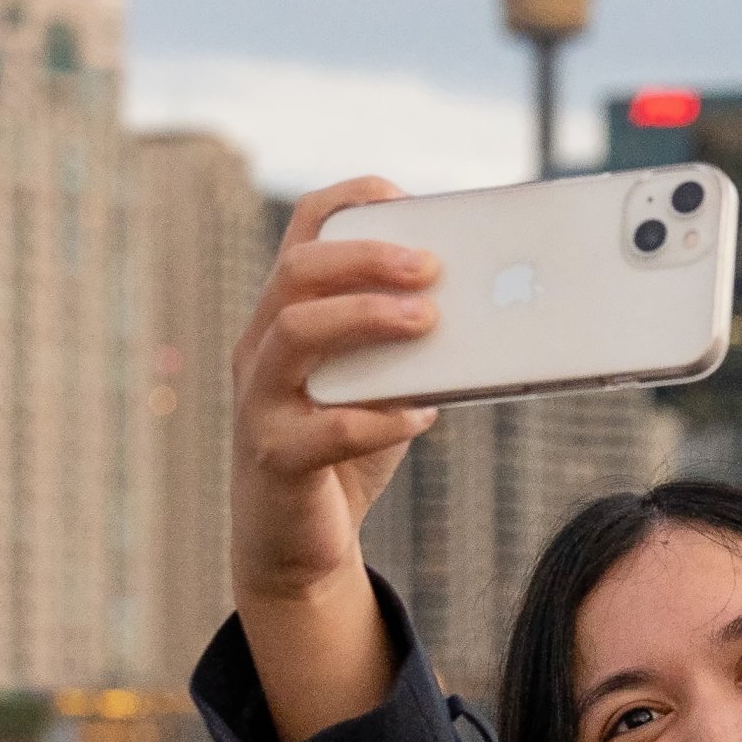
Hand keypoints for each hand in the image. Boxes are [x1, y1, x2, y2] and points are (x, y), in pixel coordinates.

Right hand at [229, 178, 443, 741]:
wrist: (297, 545)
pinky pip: (322, 429)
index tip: (403, 195)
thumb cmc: (343, 450)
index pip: (305, 232)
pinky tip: (421, 417)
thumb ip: (408, 348)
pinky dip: (378, 419)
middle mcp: (261, 347)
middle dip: (367, 259)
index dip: (350, 200)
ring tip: (427, 321)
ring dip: (366, 318)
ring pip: (292, 333)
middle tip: (431, 267)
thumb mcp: (378, 385)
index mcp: (288, 315)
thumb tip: (483, 310)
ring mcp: (258, 401)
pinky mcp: (273, 459)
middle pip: (297, 273)